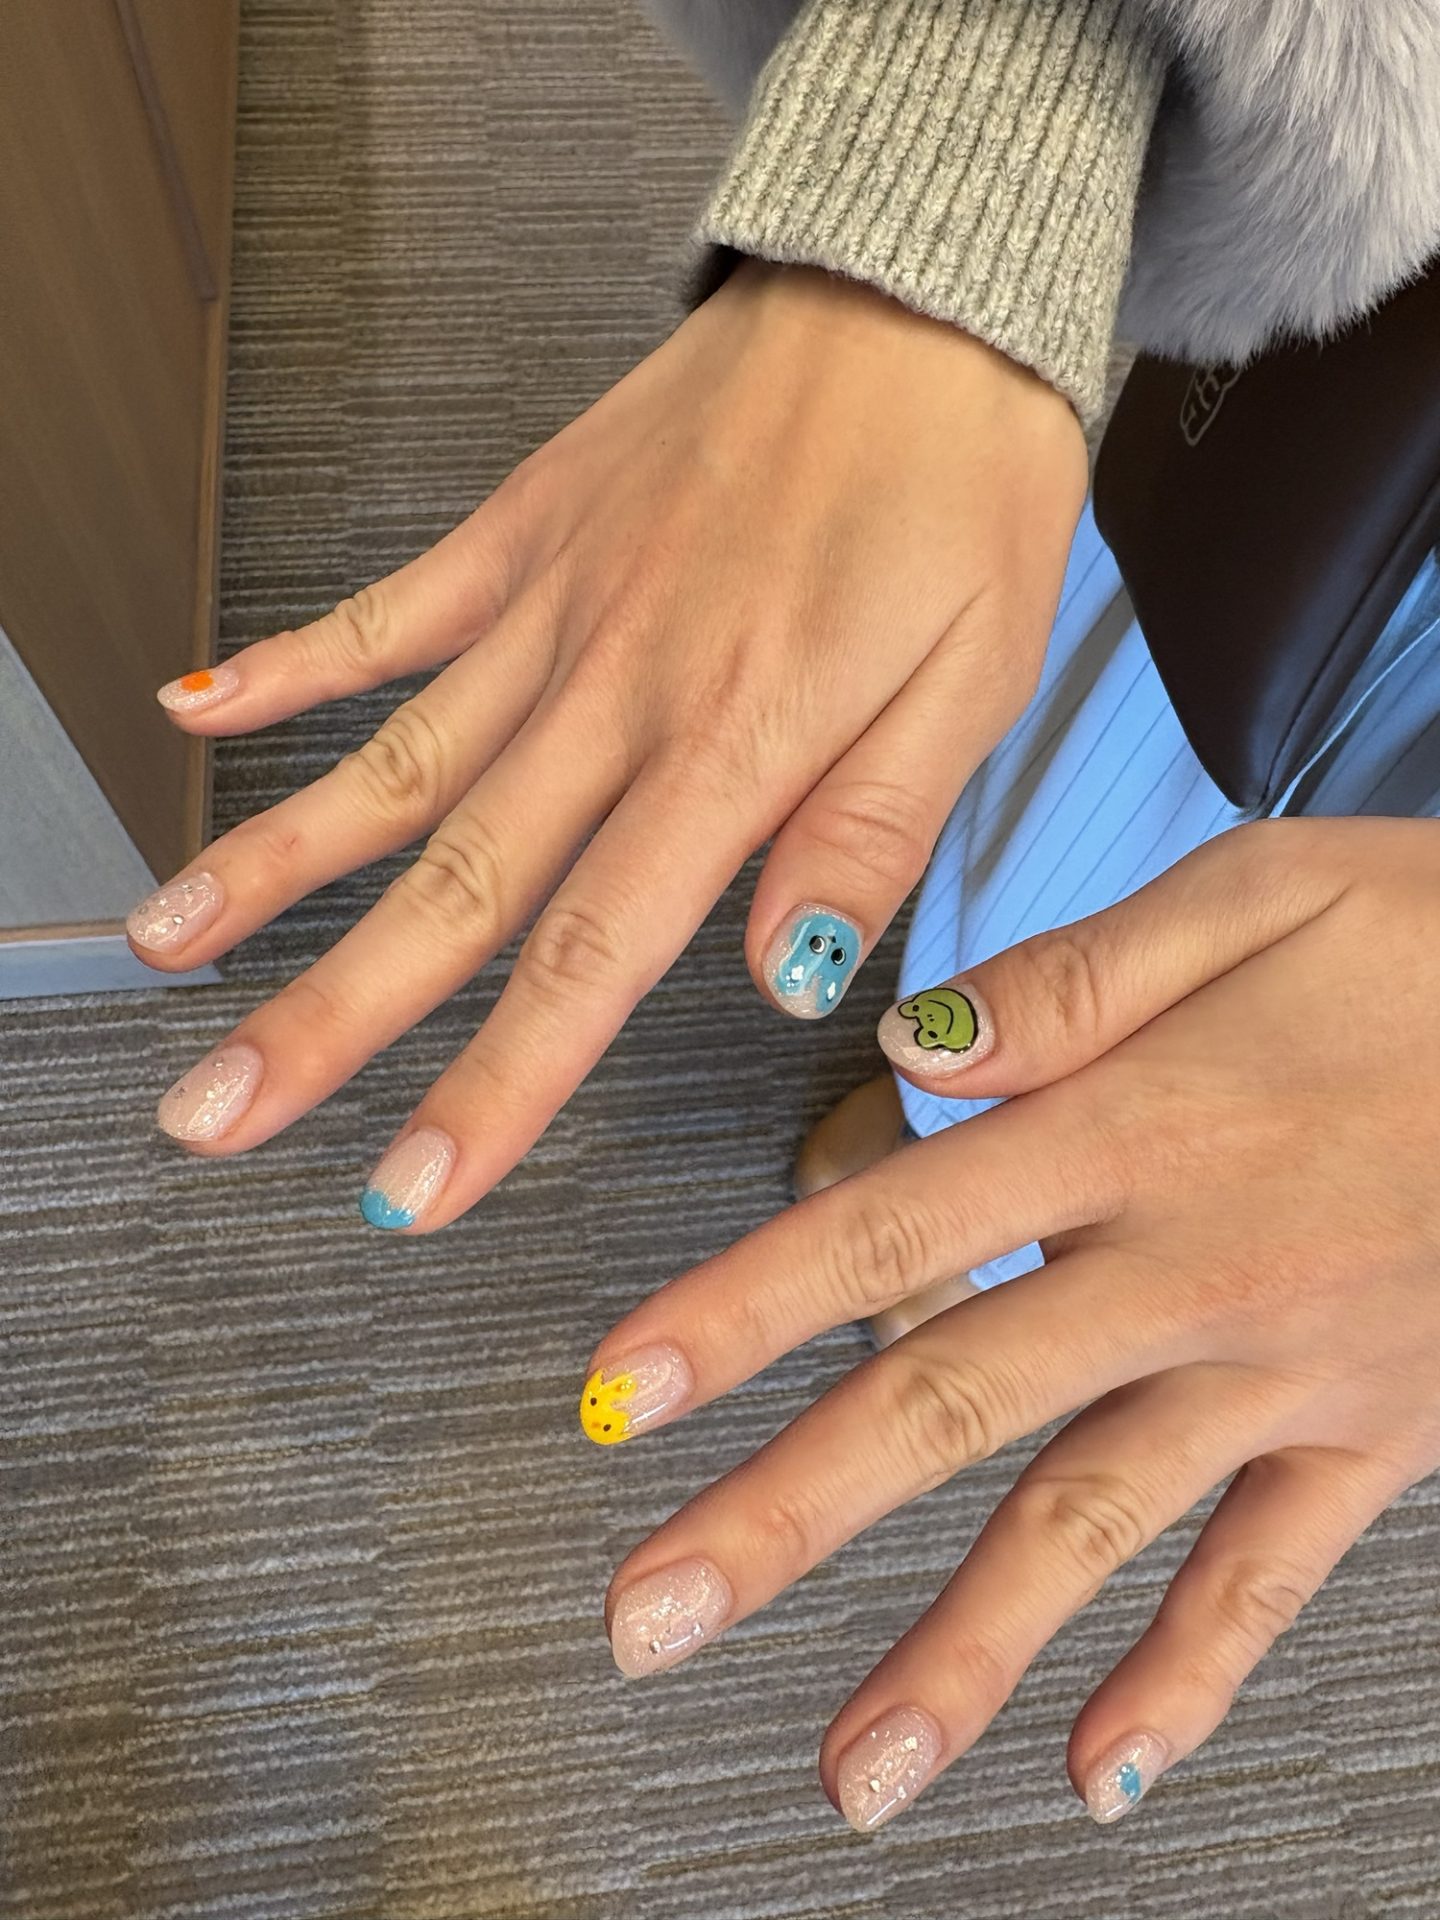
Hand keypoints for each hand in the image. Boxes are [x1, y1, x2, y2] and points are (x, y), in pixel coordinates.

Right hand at [132, 259, 1084, 1226]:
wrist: (915, 288)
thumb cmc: (962, 483)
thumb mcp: (977, 675)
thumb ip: (868, 831)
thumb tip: (788, 977)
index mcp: (738, 741)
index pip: (592, 954)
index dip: (496, 1085)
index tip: (413, 1183)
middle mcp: (618, 685)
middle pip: (452, 884)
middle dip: (329, 1016)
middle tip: (217, 1112)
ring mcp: (553, 603)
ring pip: (391, 761)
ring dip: (272, 865)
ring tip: (166, 951)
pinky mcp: (523, 526)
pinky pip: (390, 607)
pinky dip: (291, 662)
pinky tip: (200, 711)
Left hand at [586, 817, 1439, 1827]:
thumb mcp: (1261, 892)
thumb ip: (1075, 977)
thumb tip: (908, 1043)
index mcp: (1139, 1126)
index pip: (893, 1225)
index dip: (740, 1311)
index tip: (620, 1396)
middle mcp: (1190, 1271)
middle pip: (952, 1404)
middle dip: (785, 1517)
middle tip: (650, 1619)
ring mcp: (1284, 1373)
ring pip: (1090, 1528)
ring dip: (957, 1652)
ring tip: (848, 1766)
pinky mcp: (1375, 1437)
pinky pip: (1267, 1578)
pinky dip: (1183, 1681)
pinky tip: (1096, 1772)